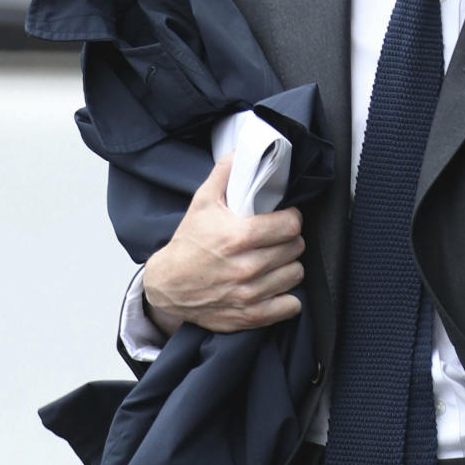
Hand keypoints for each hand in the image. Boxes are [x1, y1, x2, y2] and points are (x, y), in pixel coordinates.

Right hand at [142, 155, 305, 335]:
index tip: (283, 219)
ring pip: (296, 274)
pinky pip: (291, 306)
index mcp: (239, 237)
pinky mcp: (251, 316)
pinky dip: (286, 297)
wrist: (168, 285)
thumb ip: (226, 173)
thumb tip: (245, 149)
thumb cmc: (189, 243)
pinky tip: (273, 285)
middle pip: (296, 248)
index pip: (291, 225)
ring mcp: (251, 294)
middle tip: (276, 240)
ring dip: (288, 266)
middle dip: (288, 241)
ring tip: (274, 261)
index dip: (290, 219)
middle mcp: (247, 267)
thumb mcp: (202, 202)